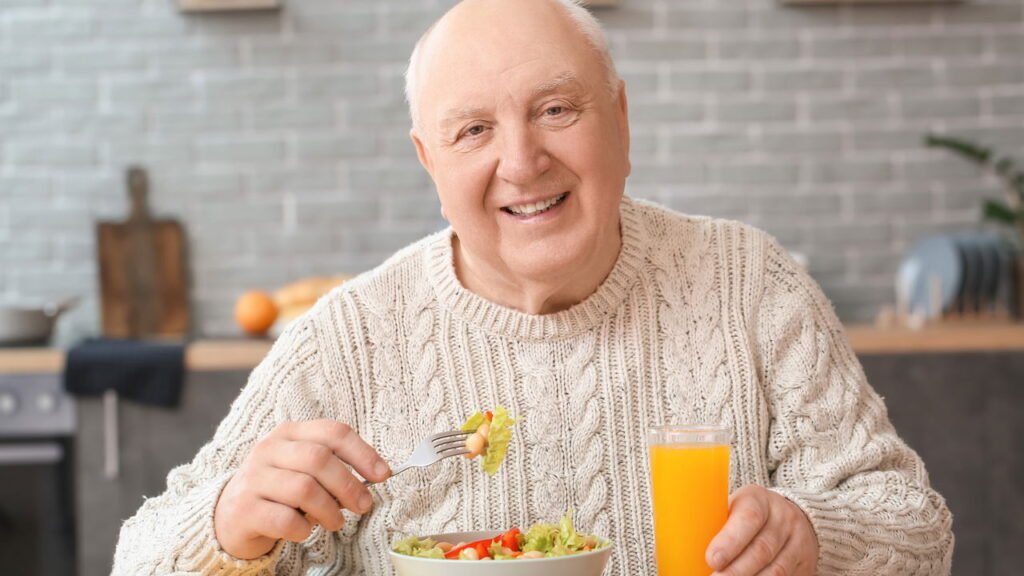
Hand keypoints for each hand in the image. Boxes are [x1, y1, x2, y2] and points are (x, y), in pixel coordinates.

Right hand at [213, 420, 390, 559]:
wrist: (228, 517)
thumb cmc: (279, 492)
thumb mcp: (303, 470)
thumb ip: (334, 467)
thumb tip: (375, 476)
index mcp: (289, 433)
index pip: (333, 432)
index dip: (363, 453)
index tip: (383, 475)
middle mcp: (269, 449)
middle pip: (319, 459)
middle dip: (349, 485)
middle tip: (363, 506)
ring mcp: (253, 478)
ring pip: (304, 489)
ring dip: (329, 510)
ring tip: (335, 522)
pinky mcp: (244, 509)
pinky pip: (285, 519)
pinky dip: (304, 529)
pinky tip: (305, 531)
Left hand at [706, 485, 817, 575]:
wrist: (794, 516)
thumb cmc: (749, 514)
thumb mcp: (735, 507)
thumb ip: (717, 523)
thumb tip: (681, 544)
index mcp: (758, 499)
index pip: (748, 518)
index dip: (730, 541)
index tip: (712, 559)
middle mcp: (782, 518)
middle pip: (761, 549)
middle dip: (736, 571)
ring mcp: (798, 542)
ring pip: (776, 570)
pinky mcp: (805, 564)